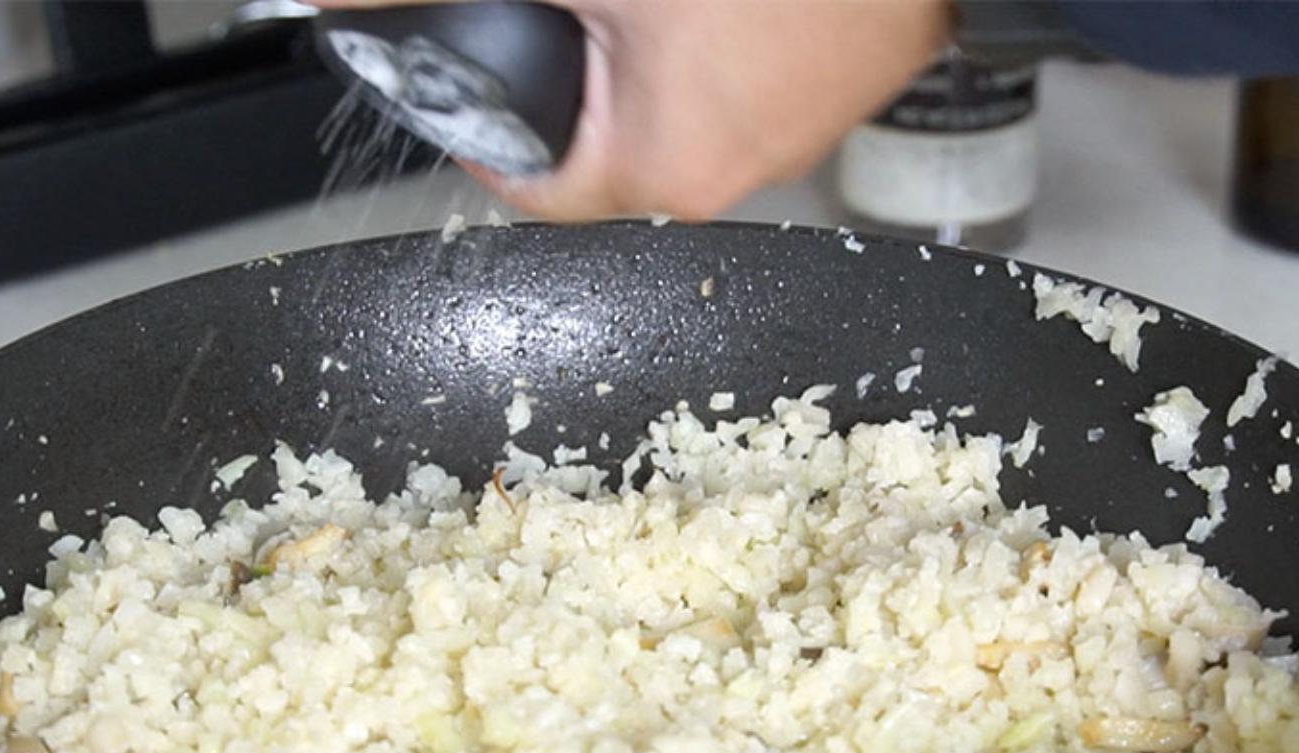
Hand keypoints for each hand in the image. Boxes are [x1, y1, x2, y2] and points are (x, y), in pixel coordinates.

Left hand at [315, 0, 951, 219]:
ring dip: (645, 47)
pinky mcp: (838, 81)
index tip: (460, 85)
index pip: (529, 187)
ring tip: (649, 0)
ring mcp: (795, 128)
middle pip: (601, 143)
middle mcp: (732, 170)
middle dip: (566, 77)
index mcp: (663, 167)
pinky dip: (714, 34)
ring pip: (676, 101)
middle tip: (563, 15)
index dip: (478, 132)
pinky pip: (744, 72)